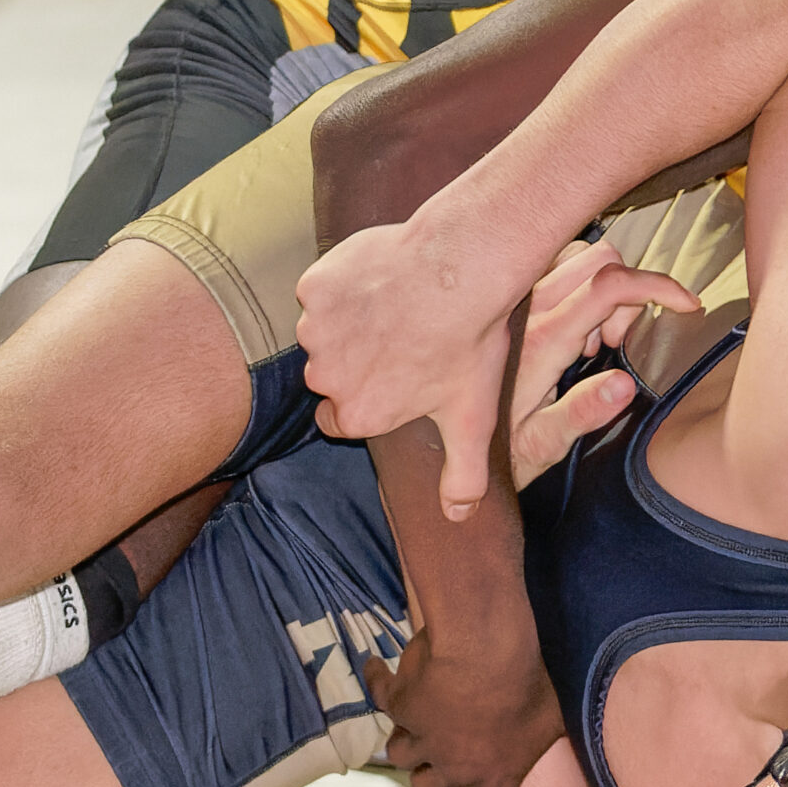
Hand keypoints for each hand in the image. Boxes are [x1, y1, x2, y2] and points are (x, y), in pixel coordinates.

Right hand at [297, 219, 520, 516]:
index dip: (367, 398)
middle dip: (357, 359)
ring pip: (324, 329)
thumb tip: (457, 518)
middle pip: (330, 373)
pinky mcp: (315, 287)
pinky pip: (322, 289)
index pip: (341, 417)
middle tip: (401, 338)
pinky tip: (381, 279)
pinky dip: (344, 283)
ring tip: (395, 306)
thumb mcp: (473, 419)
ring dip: (350, 320)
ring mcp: (316, 329)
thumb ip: (463, 475)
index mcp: (357, 413)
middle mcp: (326, 376)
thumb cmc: (469, 344)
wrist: (462, 269)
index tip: (392, 378)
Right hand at [370, 631, 564, 786]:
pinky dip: (380, 681)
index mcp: (494, 780)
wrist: (489, 647)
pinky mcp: (400, 708)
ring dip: (410, 731)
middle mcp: (454, 769)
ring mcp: (423, 740)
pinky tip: (378, 668)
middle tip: (442, 739)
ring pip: (400, 750)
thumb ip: (543, 740)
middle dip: (427, 767)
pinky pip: (382, 696)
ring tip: (431, 700)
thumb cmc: (529, 683)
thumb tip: (561, 741)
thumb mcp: (552, 721)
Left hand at [507, 241, 702, 487]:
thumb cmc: (503, 446)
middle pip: (600, 259)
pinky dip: (581, 284)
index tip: (687, 305)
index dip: (659, 286)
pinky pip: (557, 264)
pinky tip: (574, 326)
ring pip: (580, 255)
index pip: (610, 286)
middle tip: (614, 343)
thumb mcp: (543, 444)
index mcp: (544, 340)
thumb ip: (583, 413)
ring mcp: (519, 297)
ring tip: (593, 338)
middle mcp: (529, 308)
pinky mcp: (512, 296)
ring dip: (603, 287)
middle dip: (628, 292)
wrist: (454, 437)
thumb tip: (625, 384)